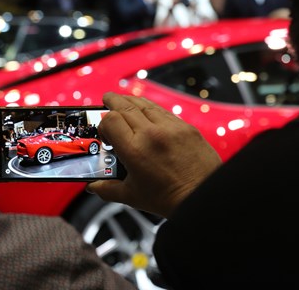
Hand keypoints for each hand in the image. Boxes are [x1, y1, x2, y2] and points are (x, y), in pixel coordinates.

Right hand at [87, 93, 221, 217]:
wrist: (204, 197)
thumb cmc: (170, 199)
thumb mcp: (132, 196)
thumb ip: (108, 189)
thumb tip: (94, 186)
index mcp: (135, 150)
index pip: (110, 120)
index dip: (103, 123)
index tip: (105, 133)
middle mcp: (152, 134)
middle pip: (125, 106)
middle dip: (112, 101)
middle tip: (106, 99)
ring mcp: (170, 128)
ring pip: (144, 104)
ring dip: (130, 100)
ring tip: (123, 100)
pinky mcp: (185, 127)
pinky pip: (163, 110)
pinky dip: (150, 108)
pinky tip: (146, 111)